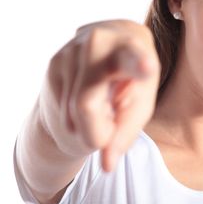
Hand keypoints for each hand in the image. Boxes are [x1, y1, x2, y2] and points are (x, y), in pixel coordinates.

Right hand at [43, 20, 159, 171]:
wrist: (100, 62)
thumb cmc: (129, 89)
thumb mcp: (137, 109)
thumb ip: (125, 134)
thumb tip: (106, 165)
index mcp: (135, 45)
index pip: (132, 58)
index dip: (138, 63)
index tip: (147, 67)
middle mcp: (102, 39)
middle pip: (86, 102)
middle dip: (96, 130)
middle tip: (106, 134)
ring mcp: (73, 47)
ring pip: (72, 110)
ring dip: (85, 123)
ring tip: (99, 105)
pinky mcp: (55, 59)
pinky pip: (60, 106)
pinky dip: (73, 117)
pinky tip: (81, 101)